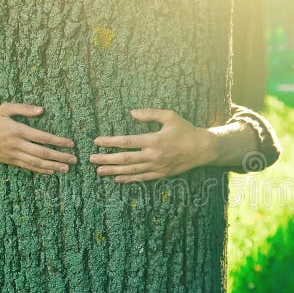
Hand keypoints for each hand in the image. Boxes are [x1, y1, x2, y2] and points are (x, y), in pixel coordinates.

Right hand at [0, 102, 76, 174]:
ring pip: (36, 163)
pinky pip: (29, 167)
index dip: (57, 141)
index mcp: (17, 130)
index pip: (42, 137)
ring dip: (53, 166)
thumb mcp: (4, 109)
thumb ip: (22, 108)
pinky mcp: (11, 162)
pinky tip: (52, 171)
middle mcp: (16, 144)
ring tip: (66, 169)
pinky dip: (41, 170)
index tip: (70, 143)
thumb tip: (41, 110)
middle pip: (42, 153)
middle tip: (74, 159)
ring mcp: (13, 155)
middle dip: (60, 156)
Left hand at [89, 109, 215, 181]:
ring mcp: (157, 167)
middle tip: (91, 159)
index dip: (110, 142)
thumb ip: (150, 114)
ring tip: (99, 171)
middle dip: (106, 159)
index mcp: (154, 140)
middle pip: (125, 159)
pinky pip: (142, 178)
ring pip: (131, 171)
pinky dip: (129, 179)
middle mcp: (153, 155)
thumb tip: (132, 113)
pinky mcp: (161, 174)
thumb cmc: (186, 130)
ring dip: (114, 171)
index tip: (97, 141)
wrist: (202, 149)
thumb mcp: (170, 116)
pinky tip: (118, 179)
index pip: (127, 142)